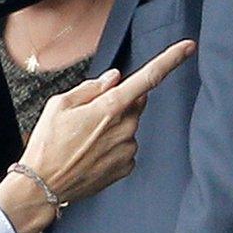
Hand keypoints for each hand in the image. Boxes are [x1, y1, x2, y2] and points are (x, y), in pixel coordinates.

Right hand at [0, 39, 195, 232]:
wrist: (44, 185)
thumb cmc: (47, 144)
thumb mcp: (59, 104)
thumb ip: (91, 87)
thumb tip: (114, 79)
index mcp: (110, 107)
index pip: (148, 78)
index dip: (170, 60)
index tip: (188, 47)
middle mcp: (125, 128)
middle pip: (134, 103)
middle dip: (117, 102)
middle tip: (87, 115)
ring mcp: (128, 149)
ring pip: (128, 126)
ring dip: (112, 126)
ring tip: (83, 139)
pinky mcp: (127, 167)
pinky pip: (125, 146)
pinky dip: (111, 146)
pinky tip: (90, 153)